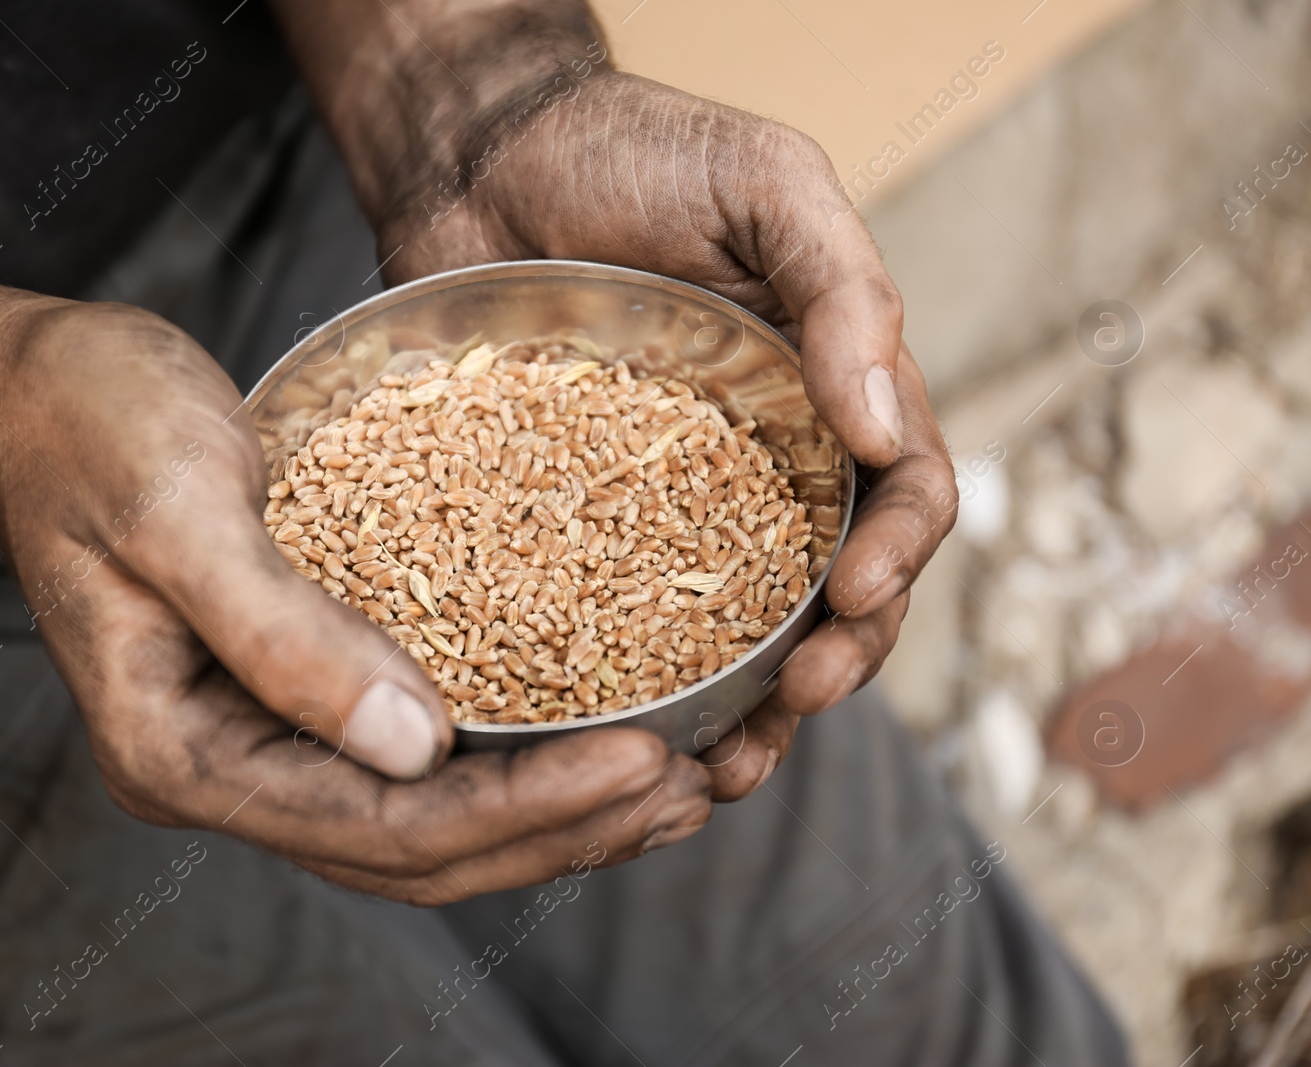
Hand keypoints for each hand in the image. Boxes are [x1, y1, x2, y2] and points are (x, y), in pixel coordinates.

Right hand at [0, 302, 711, 902]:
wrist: (32, 386)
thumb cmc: (86, 427)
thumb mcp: (178, 515)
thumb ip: (284, 636)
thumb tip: (417, 745)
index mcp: (181, 748)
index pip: (379, 824)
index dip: (522, 804)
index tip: (646, 759)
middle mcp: (224, 766)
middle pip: (416, 850)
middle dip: (559, 827)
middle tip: (689, 789)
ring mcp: (258, 736)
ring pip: (425, 817)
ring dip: (549, 810)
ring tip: (671, 788)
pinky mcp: (294, 686)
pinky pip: (416, 752)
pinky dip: (510, 753)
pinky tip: (587, 731)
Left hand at [378, 72, 957, 801]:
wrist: (486, 155)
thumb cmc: (636, 149)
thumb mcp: (765, 185)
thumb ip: (842, 287)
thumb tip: (884, 425)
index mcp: (833, 393)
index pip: (904, 495)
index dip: (898, 559)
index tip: (852, 598)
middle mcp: (769, 464)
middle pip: (836, 592)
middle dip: (835, 660)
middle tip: (795, 702)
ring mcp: (675, 504)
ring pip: (739, 634)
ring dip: (749, 713)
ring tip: (720, 771)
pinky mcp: (581, 525)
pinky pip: (623, 622)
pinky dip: (642, 690)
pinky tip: (625, 740)